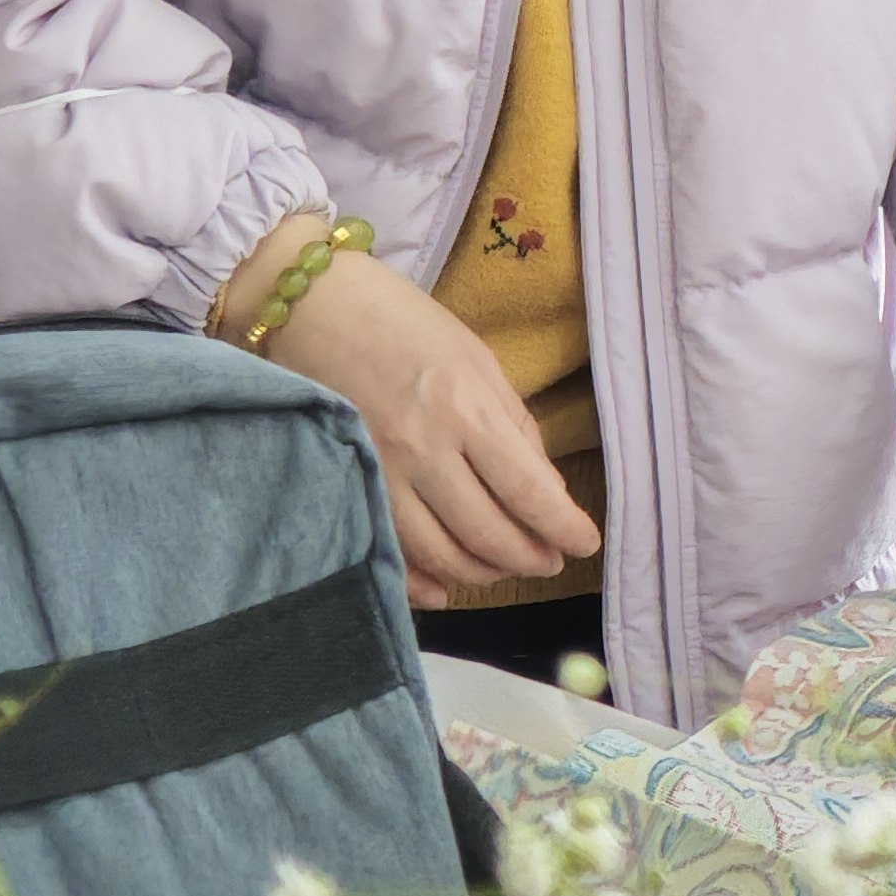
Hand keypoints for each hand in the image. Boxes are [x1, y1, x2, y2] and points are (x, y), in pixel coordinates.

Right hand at [245, 223, 602, 608]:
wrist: (310, 307)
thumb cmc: (404, 324)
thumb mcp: (477, 360)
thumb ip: (513, 426)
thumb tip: (544, 490)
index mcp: (466, 408)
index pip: (527, 490)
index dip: (563, 527)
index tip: (585, 544)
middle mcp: (421, 448)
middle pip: (486, 532)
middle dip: (527, 558)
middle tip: (548, 562)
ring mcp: (376, 472)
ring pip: (438, 553)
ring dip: (480, 572)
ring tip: (504, 568)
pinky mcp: (341, 486)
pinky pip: (385, 550)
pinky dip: (419, 580)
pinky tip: (444, 588)